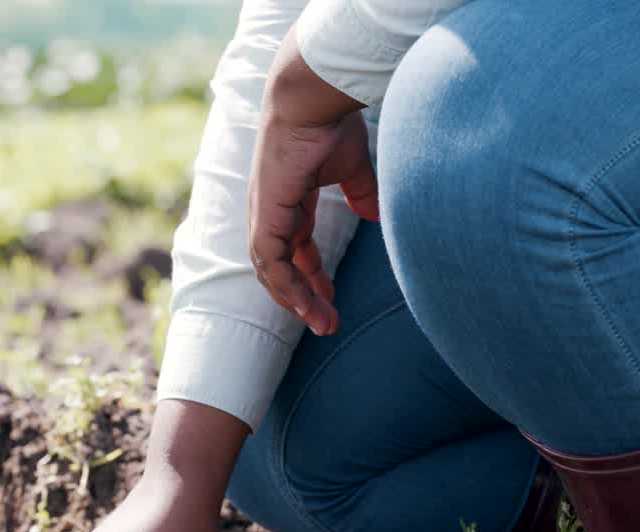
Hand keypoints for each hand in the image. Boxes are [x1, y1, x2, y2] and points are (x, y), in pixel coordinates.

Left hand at [249, 29, 379, 336]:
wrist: (310, 100)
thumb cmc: (330, 123)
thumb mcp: (351, 167)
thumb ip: (360, 193)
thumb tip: (374, 215)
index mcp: (289, 200)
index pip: (295, 248)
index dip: (311, 276)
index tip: (331, 298)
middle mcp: (272, 211)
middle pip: (282, 267)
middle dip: (304, 297)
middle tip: (327, 324)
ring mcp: (265, 214)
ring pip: (274, 272)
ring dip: (297, 300)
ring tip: (322, 323)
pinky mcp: (266, 216)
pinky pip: (272, 263)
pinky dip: (287, 287)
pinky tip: (306, 305)